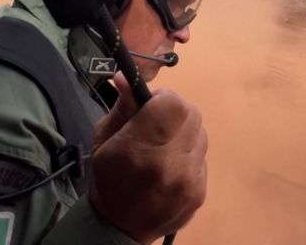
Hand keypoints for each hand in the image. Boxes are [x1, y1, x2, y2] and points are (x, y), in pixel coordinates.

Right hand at [89, 73, 207, 244]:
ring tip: (165, 144)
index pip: (172, 103)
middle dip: (175, 110)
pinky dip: (189, 152)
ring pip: (200, 133)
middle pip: (191, 114)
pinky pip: (202, 156)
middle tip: (158, 120)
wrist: (120, 227)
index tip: (150, 104)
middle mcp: (168, 164)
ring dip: (184, 131)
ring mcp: (188, 180)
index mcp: (138, 149)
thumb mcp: (103, 140)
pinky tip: (172, 163)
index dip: (162, 98)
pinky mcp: (200, 191)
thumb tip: (126, 78)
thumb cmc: (108, 179)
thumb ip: (121, 107)